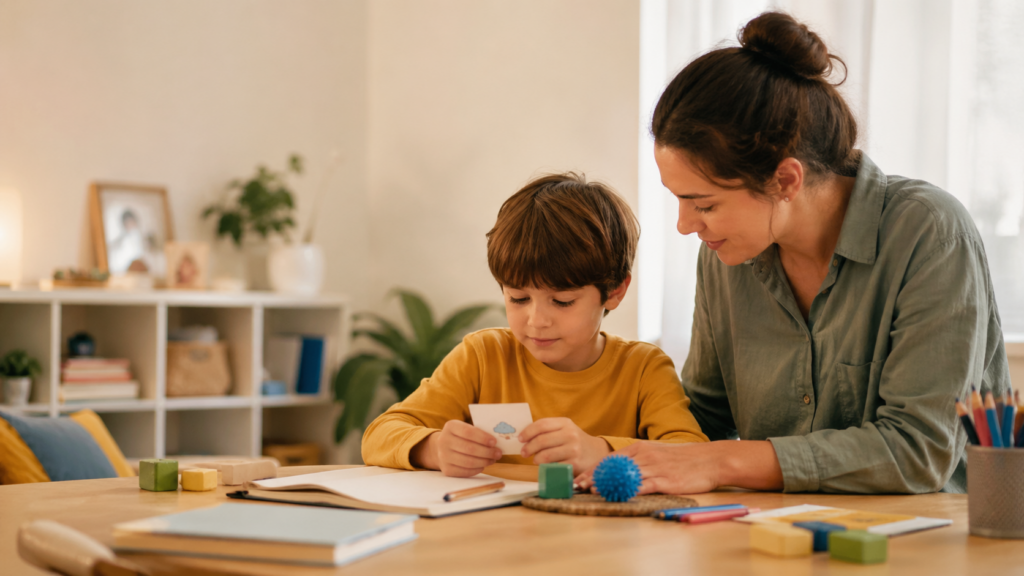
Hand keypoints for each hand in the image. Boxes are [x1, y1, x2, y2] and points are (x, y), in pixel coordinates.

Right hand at [411, 420, 501, 477]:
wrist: (440, 448)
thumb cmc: (460, 437)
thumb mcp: (464, 428)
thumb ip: (477, 433)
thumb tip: (496, 443)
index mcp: (450, 426)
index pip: (468, 432)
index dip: (482, 438)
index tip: (494, 442)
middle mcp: (444, 441)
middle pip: (469, 448)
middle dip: (487, 452)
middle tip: (498, 453)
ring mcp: (443, 456)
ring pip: (468, 462)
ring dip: (484, 461)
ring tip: (492, 459)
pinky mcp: (446, 469)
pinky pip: (465, 471)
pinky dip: (477, 469)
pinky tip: (483, 465)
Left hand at [519, 417, 609, 471]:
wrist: (596, 452)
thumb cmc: (574, 441)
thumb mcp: (564, 429)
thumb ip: (547, 430)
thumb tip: (523, 436)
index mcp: (565, 423)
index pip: (541, 424)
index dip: (528, 432)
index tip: (520, 439)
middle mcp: (570, 434)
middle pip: (541, 441)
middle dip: (528, 448)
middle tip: (523, 453)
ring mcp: (573, 449)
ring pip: (545, 455)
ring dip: (536, 459)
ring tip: (535, 460)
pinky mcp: (574, 463)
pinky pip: (553, 466)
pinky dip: (545, 467)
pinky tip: (545, 466)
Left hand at [575, 441, 720, 494]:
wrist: (711, 459)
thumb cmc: (685, 458)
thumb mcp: (658, 453)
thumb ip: (641, 460)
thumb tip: (623, 469)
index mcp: (641, 448)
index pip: (611, 459)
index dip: (594, 469)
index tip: (580, 478)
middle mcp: (644, 456)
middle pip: (613, 467)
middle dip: (594, 478)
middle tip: (578, 487)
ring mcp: (654, 468)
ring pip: (624, 476)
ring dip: (606, 485)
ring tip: (591, 493)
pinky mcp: (665, 481)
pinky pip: (643, 486)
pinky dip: (628, 492)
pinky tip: (618, 497)